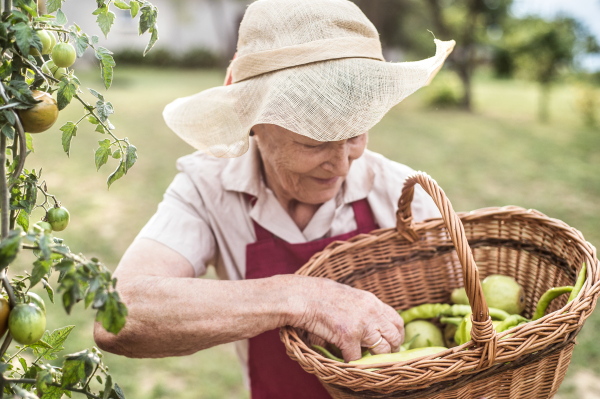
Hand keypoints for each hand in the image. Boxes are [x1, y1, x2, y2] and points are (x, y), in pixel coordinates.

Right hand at [278, 275, 403, 361]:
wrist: (302, 296)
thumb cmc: (320, 295)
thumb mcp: (349, 295)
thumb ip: (363, 308)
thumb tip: (371, 325)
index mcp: (372, 301)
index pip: (397, 321)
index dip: (396, 335)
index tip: (392, 343)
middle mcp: (371, 312)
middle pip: (394, 336)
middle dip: (391, 349)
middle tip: (383, 355)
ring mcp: (362, 325)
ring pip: (382, 350)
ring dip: (374, 358)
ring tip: (366, 360)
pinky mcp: (348, 337)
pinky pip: (357, 358)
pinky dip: (352, 362)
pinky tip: (345, 360)